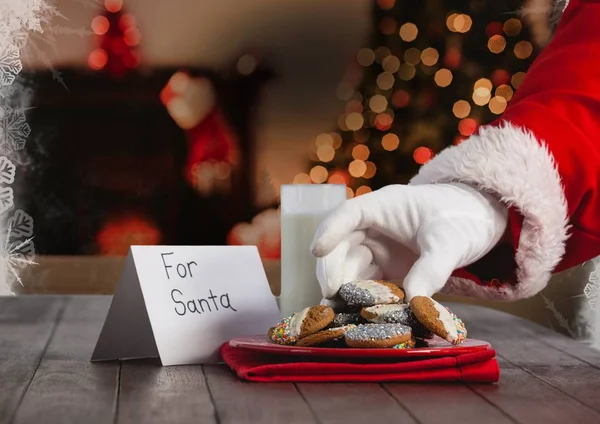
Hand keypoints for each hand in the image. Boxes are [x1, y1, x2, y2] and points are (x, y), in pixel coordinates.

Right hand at [310, 182, 508, 300]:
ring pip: (349, 269)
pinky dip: (360, 300)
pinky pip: (365, 285)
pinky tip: (354, 317)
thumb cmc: (463, 218)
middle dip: (332, 269)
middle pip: (341, 245)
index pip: (348, 214)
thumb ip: (432, 270)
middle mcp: (372, 227)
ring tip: (338, 312)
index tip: (317, 251)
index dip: (329, 230)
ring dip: (343, 289)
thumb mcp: (450, 242)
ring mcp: (377, 249)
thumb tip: (413, 304)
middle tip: (330, 295)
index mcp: (384, 205)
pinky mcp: (384, 269)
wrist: (479, 222)